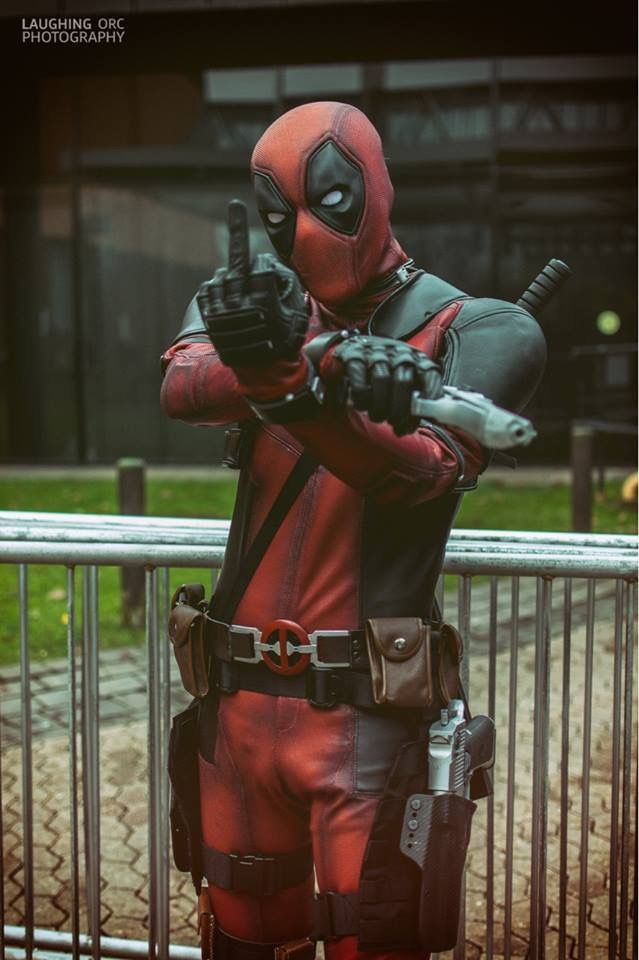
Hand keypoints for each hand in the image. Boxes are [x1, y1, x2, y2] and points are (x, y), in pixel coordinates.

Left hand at [197, 200, 307, 366]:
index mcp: (265, 302)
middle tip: (235, 206)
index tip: (266, 266)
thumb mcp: (297, 314)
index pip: (260, 265)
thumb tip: (273, 267)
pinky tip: (225, 295)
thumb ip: (289, 287)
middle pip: (238, 262)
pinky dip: (215, 287)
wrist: (264, 372)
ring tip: (239, 290)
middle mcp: (242, 305)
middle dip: (237, 230)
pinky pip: (208, 289)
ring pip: (222, 276)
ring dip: (230, 276)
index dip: (264, 263)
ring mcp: (224, 312)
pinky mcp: (210, 319)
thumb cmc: (285, 341)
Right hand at [333, 334, 442, 434]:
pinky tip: (362, 406)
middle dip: (399, 411)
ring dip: (380, 408)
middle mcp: (398, 352)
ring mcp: (375, 352)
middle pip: (403, 382)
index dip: (429, 398)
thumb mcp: (407, 381)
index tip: (426, 417)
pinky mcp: (353, 356)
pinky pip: (360, 385)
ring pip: (382, 381)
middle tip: (394, 423)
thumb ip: (419, 398)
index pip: (430, 374)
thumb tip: (430, 417)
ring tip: (378, 416)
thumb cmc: (385, 373)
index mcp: (416, 358)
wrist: (355, 348)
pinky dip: (362, 402)